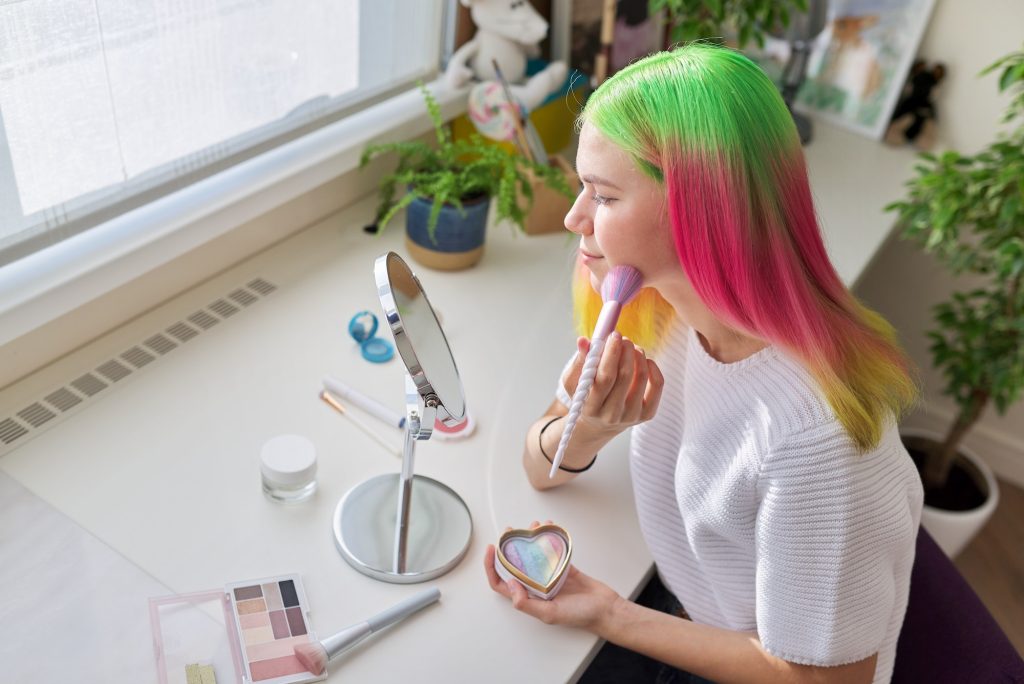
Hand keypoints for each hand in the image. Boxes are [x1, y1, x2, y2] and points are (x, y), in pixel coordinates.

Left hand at [484, 521, 622, 632]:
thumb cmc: (580, 615)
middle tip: (510, 531)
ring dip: (530, 539)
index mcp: (529, 598)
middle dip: (509, 546)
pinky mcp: (563, 567)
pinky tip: (549, 528)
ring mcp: (549, 575)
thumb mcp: (550, 614)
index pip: (501, 583)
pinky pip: (551, 550)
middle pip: (515, 564)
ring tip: (533, 526)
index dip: (492, 566)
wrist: (605, 609)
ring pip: (533, 554)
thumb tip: (509, 584)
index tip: (491, 549)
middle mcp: (536, 586)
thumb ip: (526, 603)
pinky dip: (549, 538)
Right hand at [560, 333, 663, 441]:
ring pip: (642, 378)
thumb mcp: (574, 381)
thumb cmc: (585, 396)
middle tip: (624, 338)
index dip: (611, 354)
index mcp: (590, 408)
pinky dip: (653, 367)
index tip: (614, 335)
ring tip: (631, 347)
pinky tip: (645, 360)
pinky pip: (657, 385)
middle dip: (626, 351)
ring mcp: (631, 416)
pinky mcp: (647, 414)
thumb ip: (579, 361)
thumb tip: (583, 340)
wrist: (598, 423)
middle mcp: (611, 415)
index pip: (605, 378)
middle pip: (625, 376)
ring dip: (638, 355)